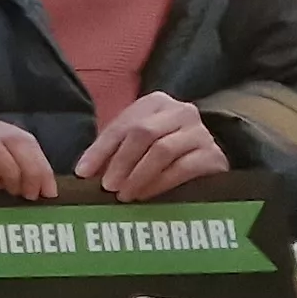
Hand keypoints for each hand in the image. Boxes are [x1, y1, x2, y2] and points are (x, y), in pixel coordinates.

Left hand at [75, 92, 227, 201]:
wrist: (208, 160)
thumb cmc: (163, 150)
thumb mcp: (136, 144)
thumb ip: (113, 151)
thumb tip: (84, 172)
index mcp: (156, 103)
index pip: (123, 125)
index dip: (100, 150)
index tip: (82, 173)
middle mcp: (181, 111)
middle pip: (143, 133)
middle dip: (120, 162)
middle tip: (107, 186)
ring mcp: (201, 132)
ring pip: (162, 150)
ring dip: (138, 175)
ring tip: (124, 194)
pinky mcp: (213, 155)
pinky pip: (182, 168)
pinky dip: (159, 183)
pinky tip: (145, 195)